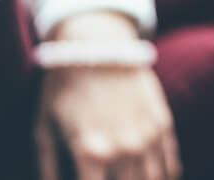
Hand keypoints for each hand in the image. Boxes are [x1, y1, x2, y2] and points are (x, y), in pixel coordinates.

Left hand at [36, 11, 179, 179]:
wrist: (98, 46)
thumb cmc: (63, 88)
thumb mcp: (43, 129)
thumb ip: (48, 168)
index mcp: (91, 152)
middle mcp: (124, 148)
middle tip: (110, 175)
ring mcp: (148, 135)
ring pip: (153, 179)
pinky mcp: (162, 122)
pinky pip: (170, 160)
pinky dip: (166, 173)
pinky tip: (162, 178)